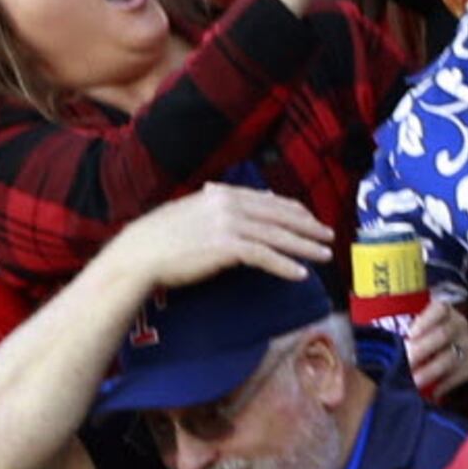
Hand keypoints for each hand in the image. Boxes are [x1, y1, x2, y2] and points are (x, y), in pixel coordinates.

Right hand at [104, 183, 334, 294]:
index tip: (311, 219)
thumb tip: (235, 195)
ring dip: (305, 246)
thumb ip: (216, 203)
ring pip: (278, 236)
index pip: (270, 201)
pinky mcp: (226, 247)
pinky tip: (300, 274)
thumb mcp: (191, 210)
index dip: (295, 211)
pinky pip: (264, 256)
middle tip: (329, 235)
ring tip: (324, 255)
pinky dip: (285, 265)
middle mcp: (230, 205)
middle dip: (308, 226)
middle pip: (280, 216)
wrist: (139, 253)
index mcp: (224, 195)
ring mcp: (229, 225)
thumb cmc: (161, 236)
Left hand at [403, 297, 467, 397]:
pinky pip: (459, 375)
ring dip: (429, 372)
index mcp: (444, 311)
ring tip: (412, 383)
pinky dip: (443, 385)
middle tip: (402, 365)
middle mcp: (459, 325)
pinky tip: (430, 393)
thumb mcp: (416, 326)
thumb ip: (398, 330)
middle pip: (442, 335)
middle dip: (420, 351)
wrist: (449, 347)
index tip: (408, 335)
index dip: (424, 321)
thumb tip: (372, 338)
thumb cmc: (422, 337)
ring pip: (450, 358)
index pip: (438, 309)